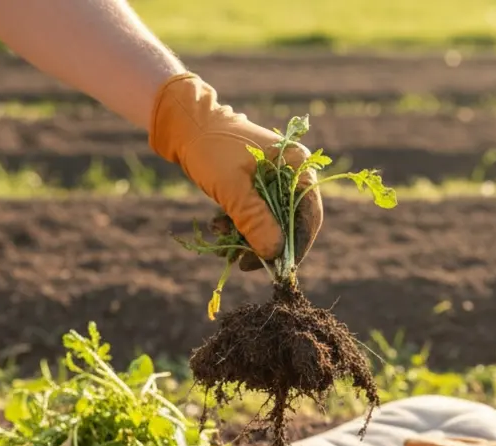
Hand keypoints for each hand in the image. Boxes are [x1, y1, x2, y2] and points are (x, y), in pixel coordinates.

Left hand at [149, 73, 322, 270]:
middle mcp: (292, 173)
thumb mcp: (231, 187)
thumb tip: (274, 253)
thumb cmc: (211, 149)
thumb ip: (254, 220)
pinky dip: (238, 227)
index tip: (280, 268)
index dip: (297, 244)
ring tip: (223, 243)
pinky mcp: (257, 187)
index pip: (310, 213)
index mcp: (297, 164)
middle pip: (291, 222)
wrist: (185, 126)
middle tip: (244, 264)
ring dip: (247, 239)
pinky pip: (255, 216)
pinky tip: (217, 227)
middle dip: (266, 245)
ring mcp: (274, 180)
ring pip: (270, 223)